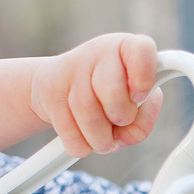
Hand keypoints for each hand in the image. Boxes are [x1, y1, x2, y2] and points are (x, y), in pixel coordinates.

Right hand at [29, 33, 163, 156]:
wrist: (58, 85)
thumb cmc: (108, 98)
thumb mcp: (135, 107)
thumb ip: (143, 120)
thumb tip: (131, 129)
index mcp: (128, 48)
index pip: (142, 50)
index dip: (144, 79)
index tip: (139, 96)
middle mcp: (100, 50)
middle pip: (113, 93)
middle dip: (122, 119)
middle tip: (120, 122)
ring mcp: (71, 67)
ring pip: (89, 115)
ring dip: (101, 140)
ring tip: (104, 138)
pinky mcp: (49, 89)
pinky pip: (70, 133)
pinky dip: (82, 145)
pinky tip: (84, 136)